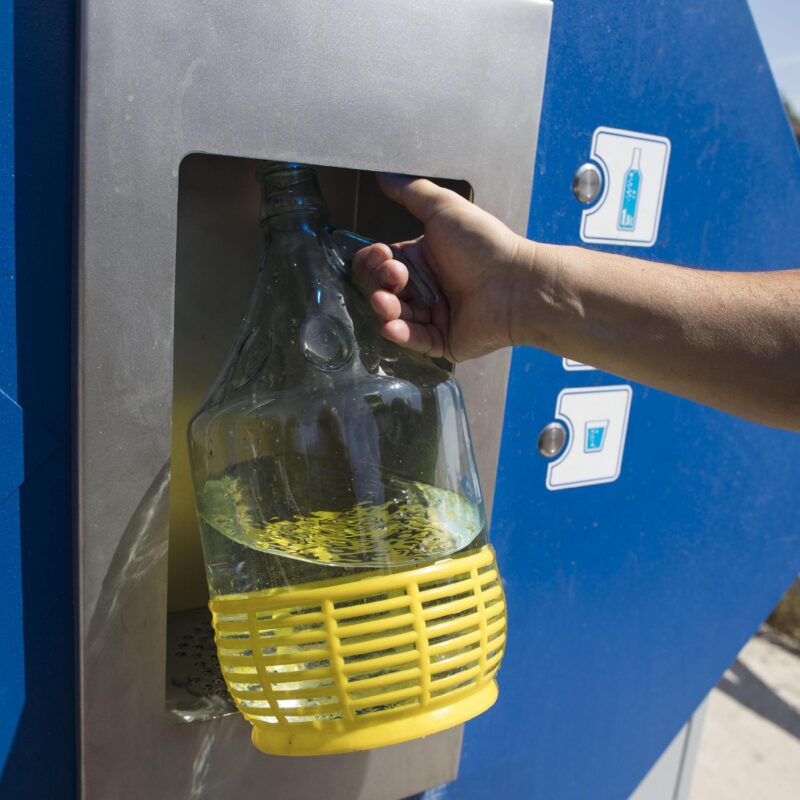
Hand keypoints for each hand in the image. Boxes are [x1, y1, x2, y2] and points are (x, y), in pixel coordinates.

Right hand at [352, 174, 523, 361]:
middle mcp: (427, 288)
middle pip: (384, 289)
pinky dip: (400, 334)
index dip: (374, 261)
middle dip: (380, 282)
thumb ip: (411, 192)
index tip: (382, 255)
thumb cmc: (485, 245)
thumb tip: (383, 174)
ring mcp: (435, 316)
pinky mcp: (443, 341)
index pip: (383, 263)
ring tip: (385, 301)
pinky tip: (391, 325)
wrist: (516, 284)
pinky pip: (414, 341)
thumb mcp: (444, 209)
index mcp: (424, 259)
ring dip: (385, 308)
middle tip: (395, 275)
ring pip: (396, 316)